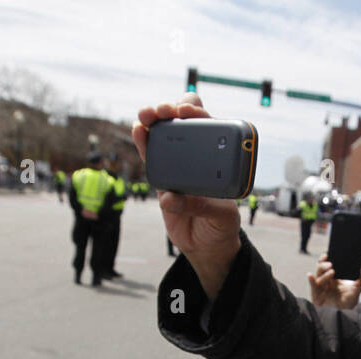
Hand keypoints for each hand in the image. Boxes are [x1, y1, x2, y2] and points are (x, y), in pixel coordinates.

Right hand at [132, 93, 240, 298]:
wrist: (207, 245)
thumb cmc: (222, 224)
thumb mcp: (221, 215)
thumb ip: (201, 205)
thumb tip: (171, 198)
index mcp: (218, 157)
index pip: (208, 124)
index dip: (197, 112)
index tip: (187, 112)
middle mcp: (196, 155)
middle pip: (181, 123)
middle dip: (171, 110)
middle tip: (164, 111)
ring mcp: (176, 165)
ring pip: (162, 136)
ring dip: (153, 121)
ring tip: (145, 116)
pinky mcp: (162, 179)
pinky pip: (151, 157)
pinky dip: (143, 143)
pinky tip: (138, 131)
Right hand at [308, 254, 360, 308]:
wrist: (343, 317)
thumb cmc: (347, 305)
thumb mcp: (357, 291)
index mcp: (334, 279)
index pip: (328, 266)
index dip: (327, 259)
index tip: (329, 253)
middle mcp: (326, 282)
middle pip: (321, 269)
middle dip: (325, 264)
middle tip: (331, 263)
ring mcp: (320, 289)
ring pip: (318, 276)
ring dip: (324, 273)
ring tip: (332, 271)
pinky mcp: (316, 296)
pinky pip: (312, 286)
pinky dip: (311, 280)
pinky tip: (310, 275)